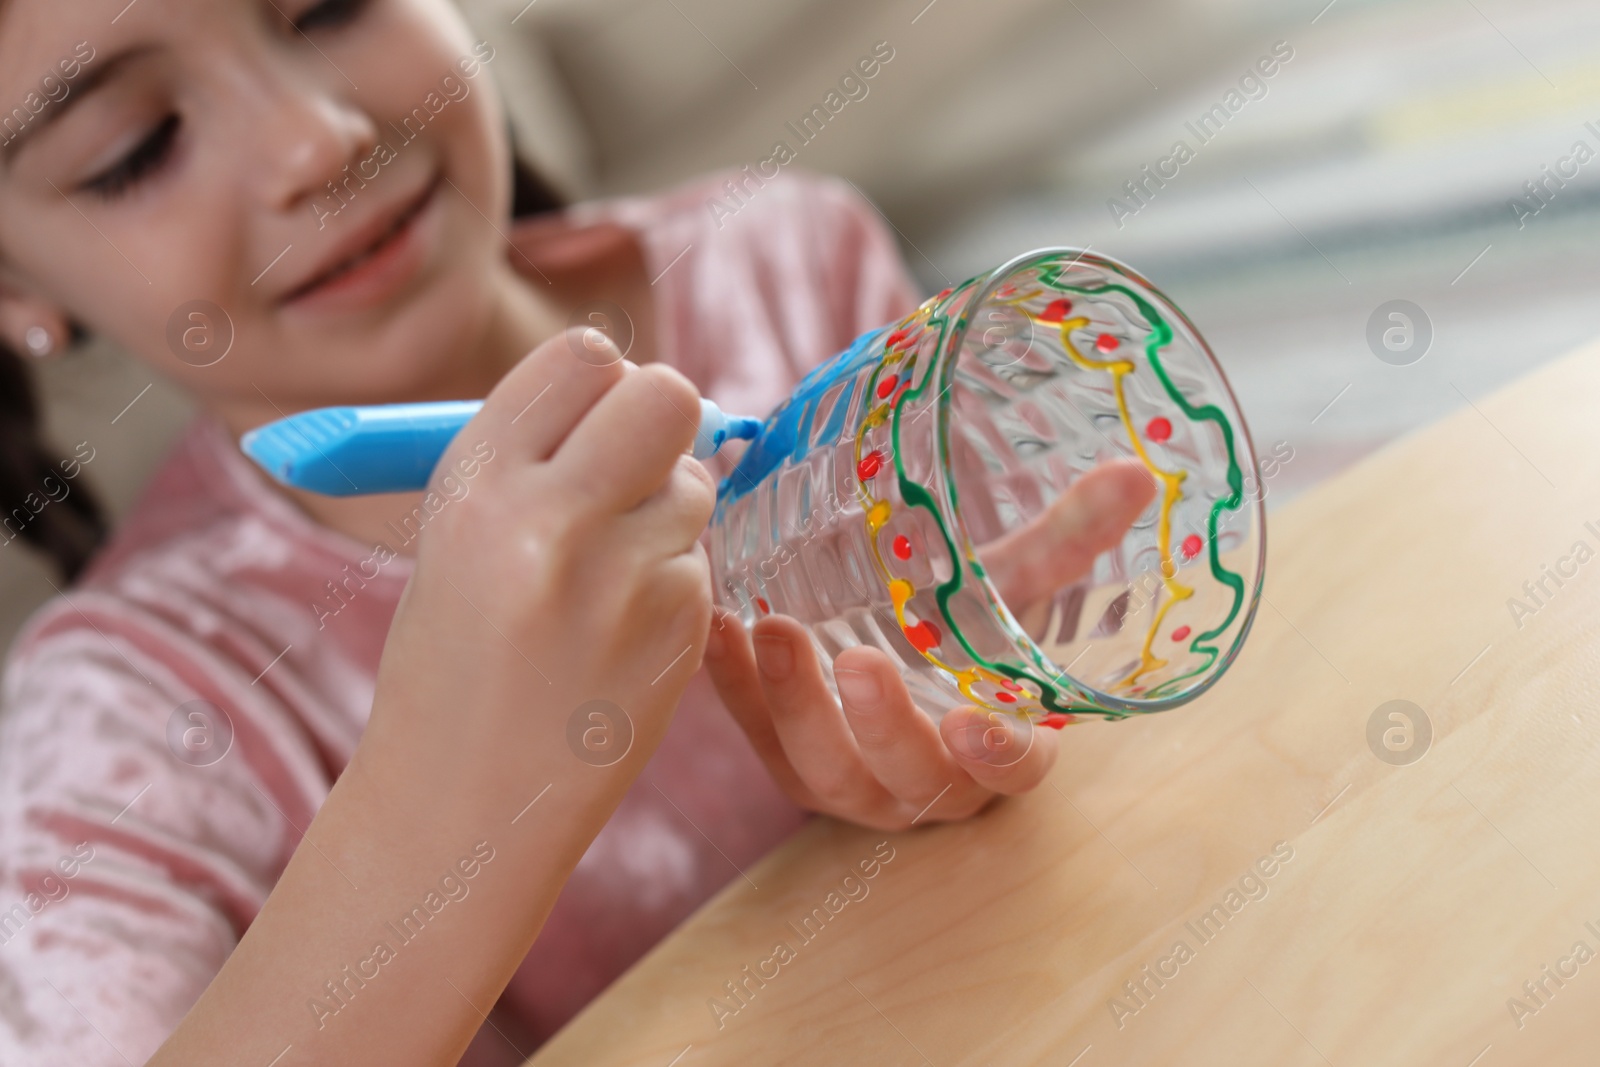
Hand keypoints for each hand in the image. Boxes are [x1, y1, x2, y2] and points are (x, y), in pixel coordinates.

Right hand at [372, 326, 715, 794]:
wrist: (461, 805)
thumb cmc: (452, 659)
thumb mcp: (456, 537)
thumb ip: (536, 455)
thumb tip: (627, 380)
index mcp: (475, 486)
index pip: (583, 358)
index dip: (600, 380)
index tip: (593, 412)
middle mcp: (551, 521)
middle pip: (667, 395)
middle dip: (659, 418)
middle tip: (633, 462)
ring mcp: (625, 580)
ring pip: (694, 484)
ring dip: (665, 508)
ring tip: (604, 573)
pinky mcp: (680, 629)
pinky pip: (701, 558)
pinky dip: (672, 577)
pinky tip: (620, 630)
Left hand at [703, 459, 1153, 831]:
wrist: (895, 656)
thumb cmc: (964, 637)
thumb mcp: (1011, 592)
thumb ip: (1065, 540)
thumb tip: (1136, 471)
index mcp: (1001, 749)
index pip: (1015, 769)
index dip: (997, 754)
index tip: (971, 723)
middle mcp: (929, 783)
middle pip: (910, 776)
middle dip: (882, 726)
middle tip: (862, 660)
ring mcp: (855, 785)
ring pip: (823, 769)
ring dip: (795, 703)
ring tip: (770, 631)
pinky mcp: (792, 766)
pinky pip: (758, 739)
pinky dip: (736, 688)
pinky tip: (719, 626)